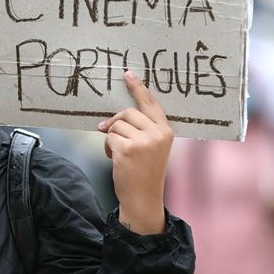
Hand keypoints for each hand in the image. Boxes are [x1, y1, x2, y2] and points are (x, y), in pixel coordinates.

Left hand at [97, 70, 172, 234]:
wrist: (143, 198)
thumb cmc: (145, 172)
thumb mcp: (153, 148)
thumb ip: (144, 129)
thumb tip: (120, 114)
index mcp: (166, 131)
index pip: (151, 104)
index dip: (138, 88)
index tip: (128, 75)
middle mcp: (157, 134)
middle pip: (128, 112)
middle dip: (116, 121)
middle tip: (110, 132)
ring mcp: (143, 141)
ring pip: (116, 125)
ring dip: (111, 138)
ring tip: (118, 153)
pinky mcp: (127, 149)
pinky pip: (109, 137)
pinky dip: (108, 147)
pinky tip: (115, 159)